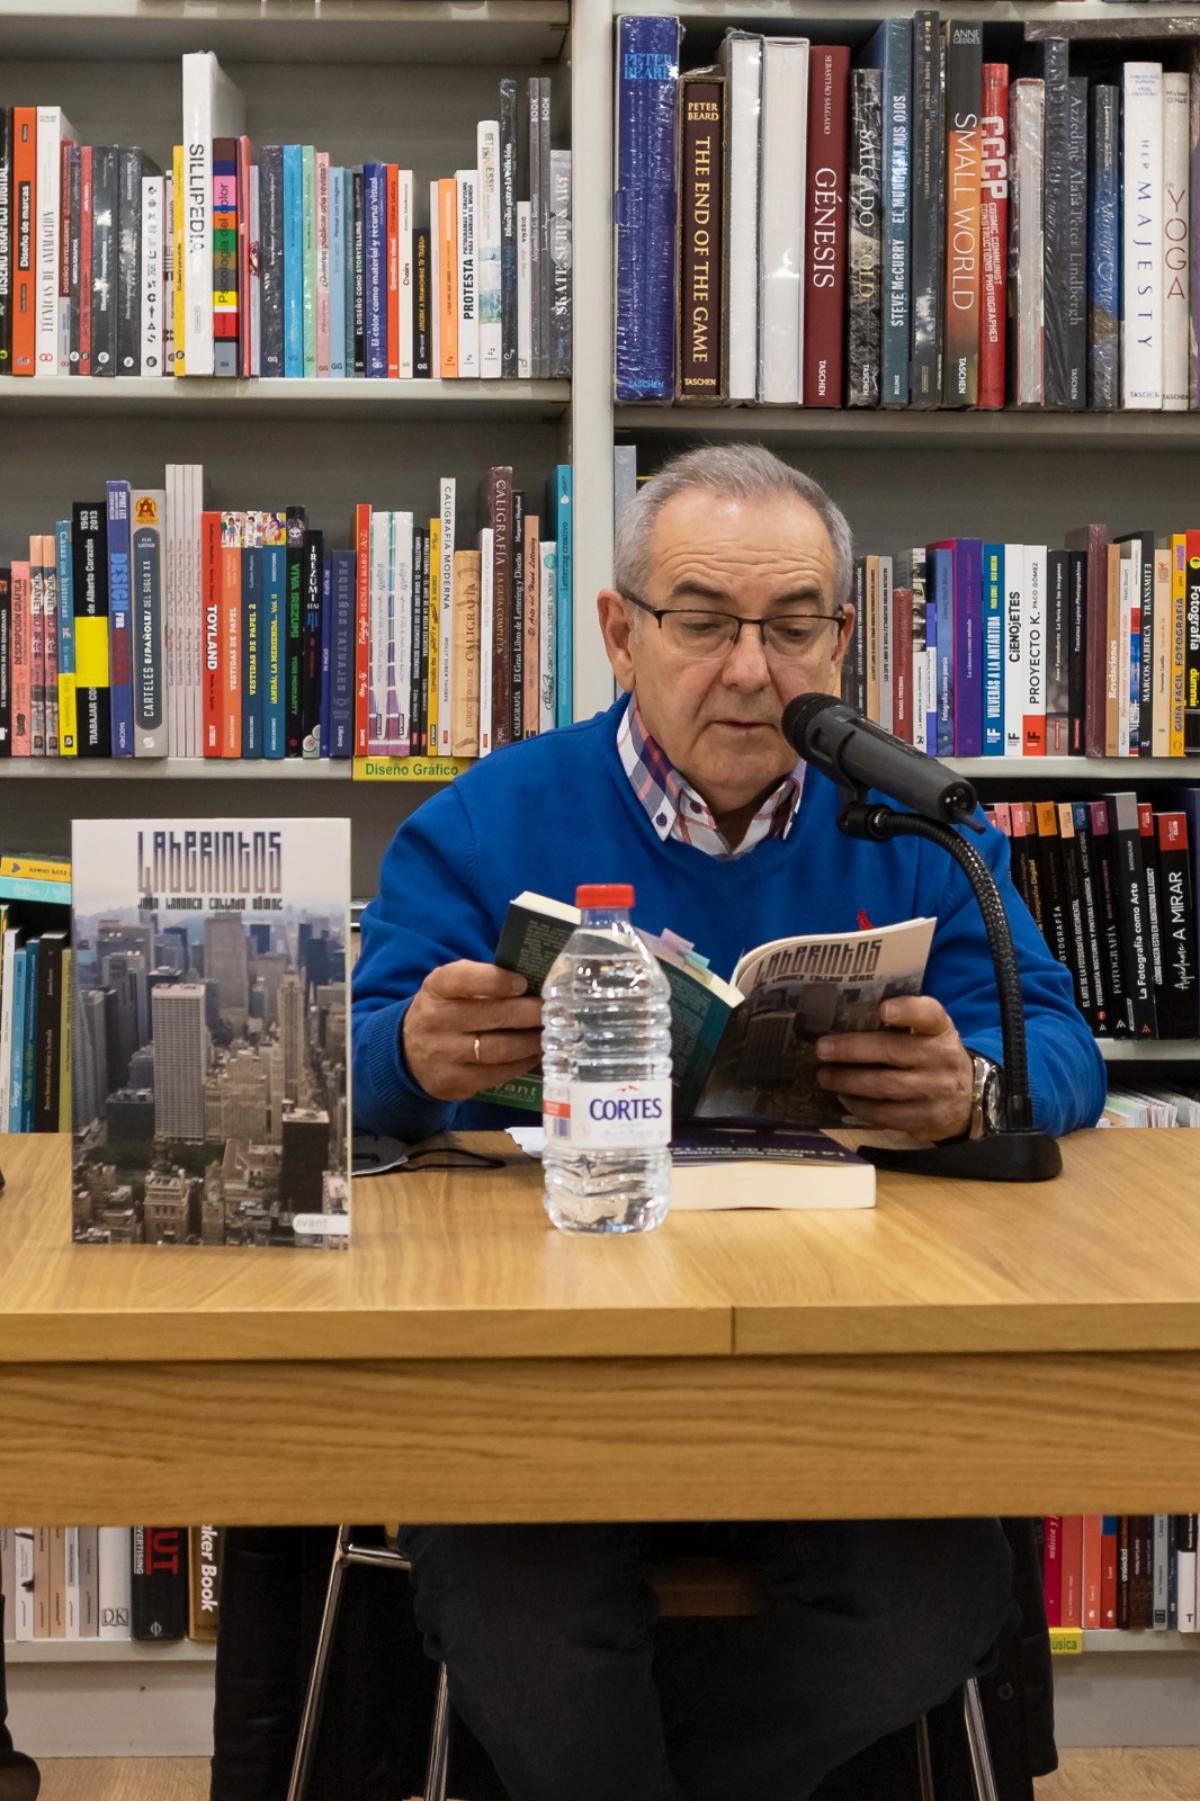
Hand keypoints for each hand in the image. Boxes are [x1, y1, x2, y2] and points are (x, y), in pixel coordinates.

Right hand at [403, 961, 542, 1101]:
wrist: (409, 1054)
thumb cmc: (445, 1011)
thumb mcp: (452, 988)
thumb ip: (485, 981)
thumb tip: (535, 984)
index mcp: (437, 988)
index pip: (465, 979)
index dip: (496, 981)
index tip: (523, 983)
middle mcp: (436, 1019)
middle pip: (492, 1015)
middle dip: (529, 1013)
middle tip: (552, 1011)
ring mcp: (444, 1054)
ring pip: (499, 1048)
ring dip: (531, 1041)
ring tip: (549, 1034)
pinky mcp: (455, 1082)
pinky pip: (497, 1074)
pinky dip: (522, 1063)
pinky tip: (534, 1054)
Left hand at [815, 995, 973, 1142]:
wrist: (967, 1098)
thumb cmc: (932, 1057)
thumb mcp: (929, 1034)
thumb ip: (903, 1023)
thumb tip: (847, 1016)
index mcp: (941, 1030)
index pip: (929, 1015)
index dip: (908, 1010)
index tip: (883, 1009)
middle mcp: (942, 1058)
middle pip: (893, 1051)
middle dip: (852, 1050)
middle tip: (822, 1049)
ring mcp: (936, 1091)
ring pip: (885, 1086)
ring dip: (849, 1081)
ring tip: (825, 1076)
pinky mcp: (926, 1119)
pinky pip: (887, 1115)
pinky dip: (861, 1107)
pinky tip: (844, 1098)